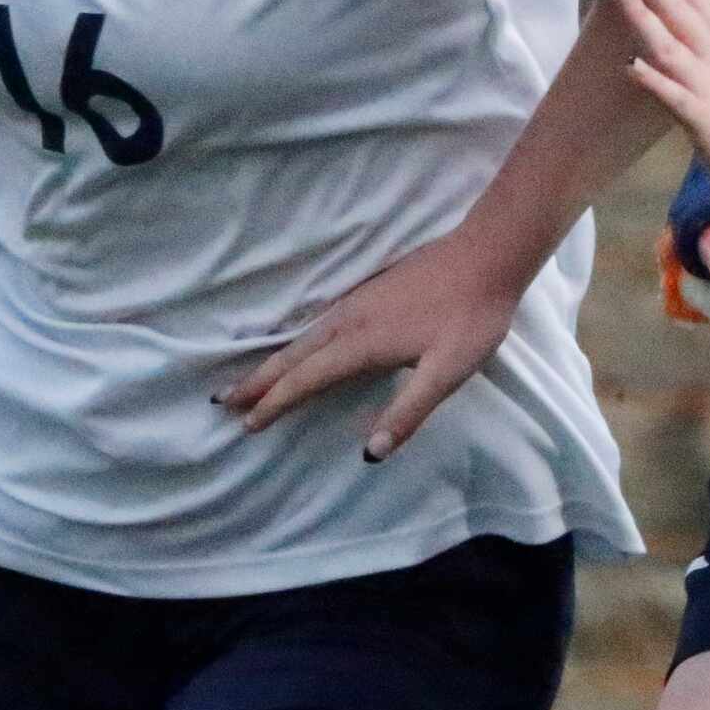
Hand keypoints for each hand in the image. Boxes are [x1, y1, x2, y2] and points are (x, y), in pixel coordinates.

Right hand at [218, 227, 525, 460]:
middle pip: (295, 355)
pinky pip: (318, 323)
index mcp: (364, 342)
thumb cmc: (471, 317)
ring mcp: (359, 302)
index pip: (309, 378)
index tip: (247, 424)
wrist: (488, 255)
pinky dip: (297, 342)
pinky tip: (300, 346)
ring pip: (304, 336)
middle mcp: (350, 320)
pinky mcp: (370, 292)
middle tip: (222, 400)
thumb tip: (368, 454)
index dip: (277, 403)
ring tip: (250, 380)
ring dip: (275, 360)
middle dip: (259, 381)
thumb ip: (408, 412)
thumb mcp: (448, 371)